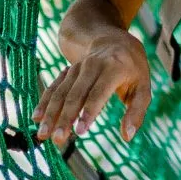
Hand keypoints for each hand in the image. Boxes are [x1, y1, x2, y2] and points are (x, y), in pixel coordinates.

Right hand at [32, 29, 152, 144]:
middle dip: (65, 118)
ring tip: (44, 135)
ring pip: (61, 92)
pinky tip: (36, 118)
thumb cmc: (133, 68)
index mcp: (114, 67)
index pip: (98, 92)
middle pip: (75, 94)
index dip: (89, 112)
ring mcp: (76, 68)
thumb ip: (137, 112)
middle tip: (57, 140)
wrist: (113, 39)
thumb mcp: (144, 87)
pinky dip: (44, 102)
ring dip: (51, 114)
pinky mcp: (67, 72)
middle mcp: (92, 66)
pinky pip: (53, 87)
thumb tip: (127, 137)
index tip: (80, 132)